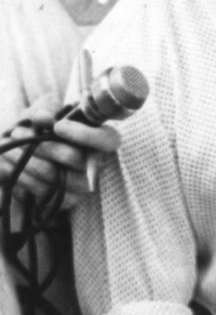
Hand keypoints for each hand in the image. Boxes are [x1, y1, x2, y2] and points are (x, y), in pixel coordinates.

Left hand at [1, 95, 121, 208]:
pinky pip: (42, 190)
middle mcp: (97, 165)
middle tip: (17, 132)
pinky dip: (21, 176)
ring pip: (53, 175)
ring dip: (26, 159)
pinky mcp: (64, 201)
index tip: (58, 126)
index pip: (107, 141)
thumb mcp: (44, 117)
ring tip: (6, 147)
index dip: (84, 134)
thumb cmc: (42, 132)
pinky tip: (6, 164)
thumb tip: (42, 117)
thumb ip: (45, 113)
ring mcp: (81, 186)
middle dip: (43, 145)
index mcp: (102, 141)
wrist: (27, 157)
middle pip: (74, 158)